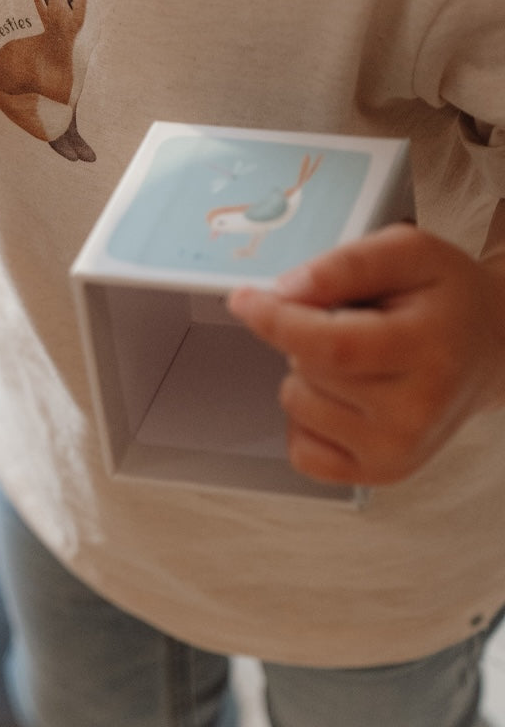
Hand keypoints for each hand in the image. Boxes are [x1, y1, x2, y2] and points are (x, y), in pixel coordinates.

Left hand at [227, 224, 504, 485]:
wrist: (488, 349)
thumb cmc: (444, 300)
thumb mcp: (407, 252)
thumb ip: (345, 264)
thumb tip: (284, 292)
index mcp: (428, 349)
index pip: (331, 345)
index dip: (277, 321)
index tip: (245, 300)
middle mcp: (416, 411)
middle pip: (307, 370)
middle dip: (305, 337)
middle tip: (353, 326)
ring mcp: (397, 451)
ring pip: (295, 405)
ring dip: (307, 376)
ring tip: (356, 362)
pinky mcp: (378, 474)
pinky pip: (300, 449)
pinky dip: (307, 419)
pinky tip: (345, 398)